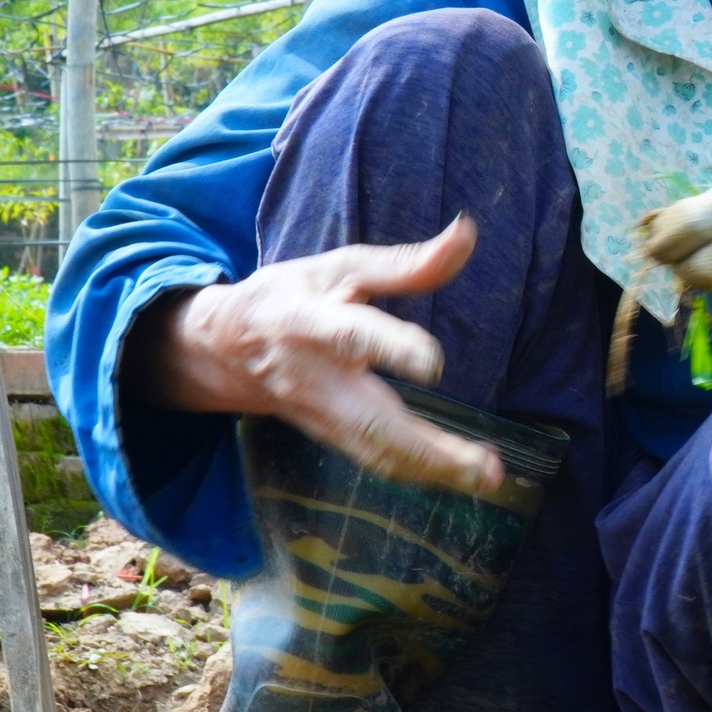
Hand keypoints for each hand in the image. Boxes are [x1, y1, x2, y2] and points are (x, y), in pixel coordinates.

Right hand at [129, 218, 504, 495]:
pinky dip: (419, 474)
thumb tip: (467, 233)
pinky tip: (462, 475)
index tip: (433, 363)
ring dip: (433, 471)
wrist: (225, 349)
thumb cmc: (292, 297)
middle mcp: (317, 379)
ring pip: (377, 453)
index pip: (352, 336)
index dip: (391, 348)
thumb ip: (406, 262)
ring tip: (486, 477)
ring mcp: (321, 417)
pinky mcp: (329, 438)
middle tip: (484, 465)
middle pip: (371, 422)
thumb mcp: (339, 267)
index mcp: (313, 323)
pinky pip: (376, 460)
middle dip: (428, 448)